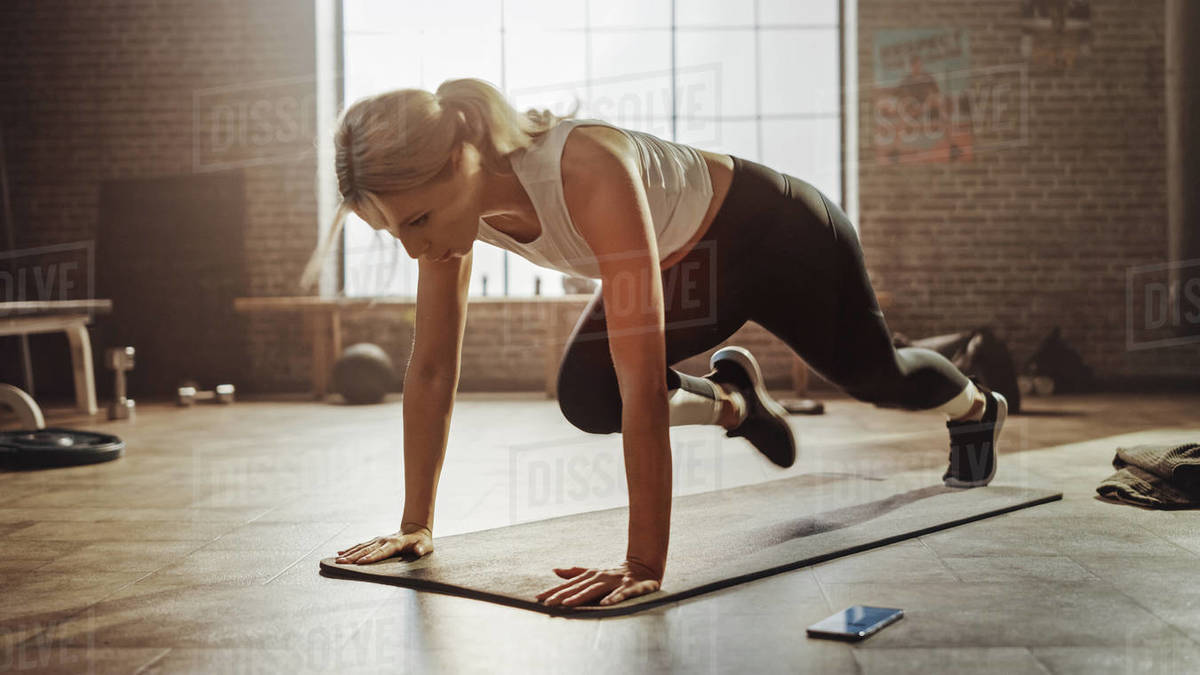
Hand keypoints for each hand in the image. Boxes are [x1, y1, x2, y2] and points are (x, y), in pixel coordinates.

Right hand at [335, 524, 432, 564]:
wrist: (416, 529)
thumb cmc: (422, 542)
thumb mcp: (426, 546)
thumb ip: (421, 549)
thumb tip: (418, 551)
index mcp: (395, 543)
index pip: (381, 552)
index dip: (371, 558)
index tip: (360, 563)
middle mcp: (384, 540)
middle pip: (367, 550)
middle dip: (354, 557)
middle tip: (341, 563)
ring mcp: (378, 540)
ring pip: (361, 547)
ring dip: (349, 554)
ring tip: (337, 560)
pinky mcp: (375, 541)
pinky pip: (361, 545)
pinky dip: (350, 549)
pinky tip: (340, 553)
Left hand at [535, 559, 661, 607]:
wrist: (644, 567)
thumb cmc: (615, 574)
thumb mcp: (593, 572)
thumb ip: (574, 573)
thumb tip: (554, 570)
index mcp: (591, 575)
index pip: (569, 584)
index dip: (554, 590)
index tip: (538, 597)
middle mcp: (600, 577)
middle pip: (578, 587)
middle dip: (562, 595)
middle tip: (547, 603)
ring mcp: (614, 582)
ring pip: (595, 590)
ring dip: (581, 597)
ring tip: (567, 604)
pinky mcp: (630, 587)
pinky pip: (621, 594)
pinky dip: (613, 598)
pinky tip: (604, 605)